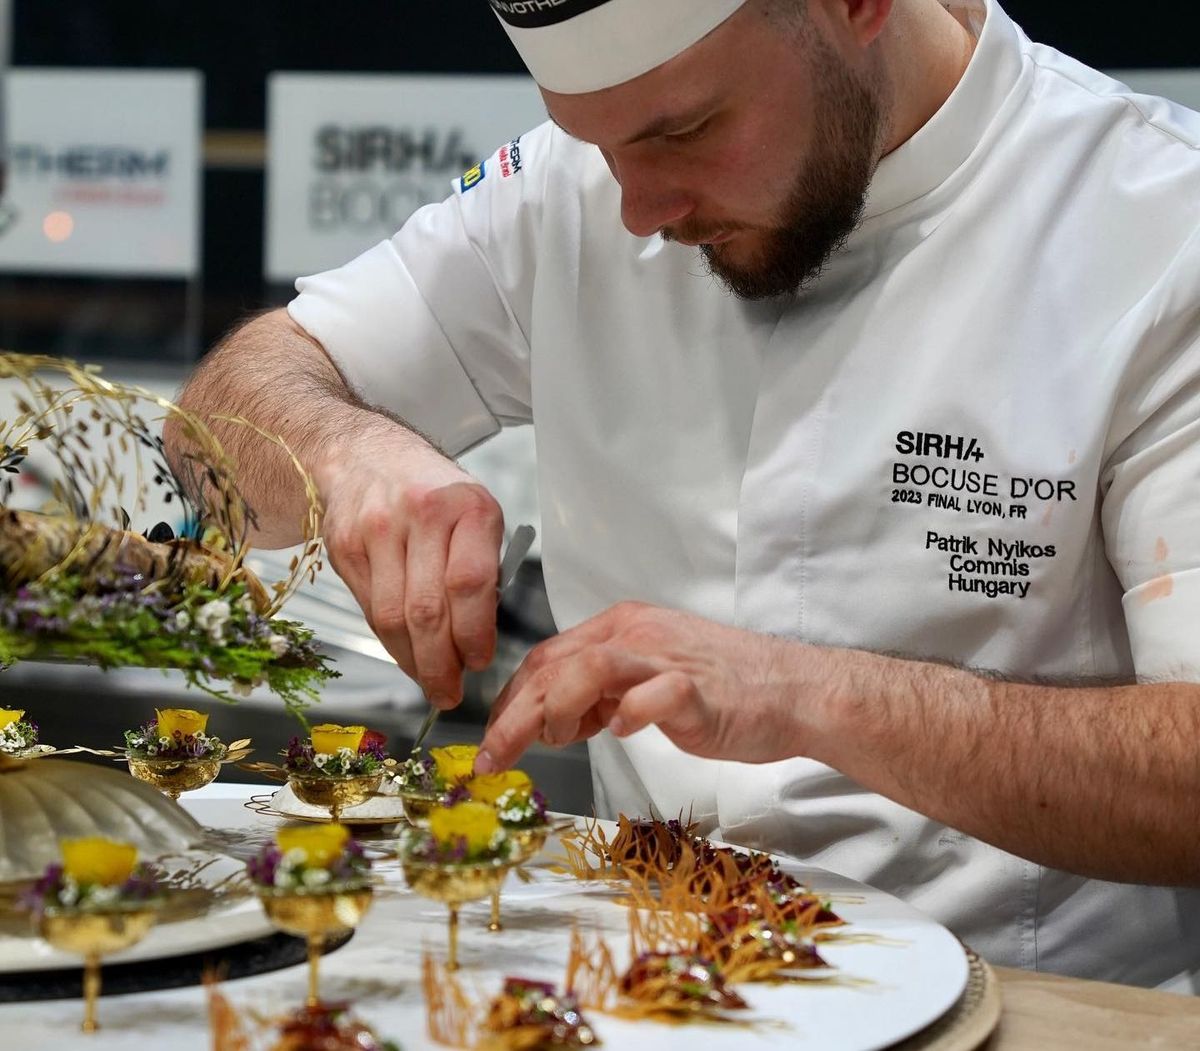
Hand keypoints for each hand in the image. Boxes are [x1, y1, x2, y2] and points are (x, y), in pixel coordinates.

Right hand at [315, 424, 503, 707]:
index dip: (474, 633)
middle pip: (426, 609)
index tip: (479, 661)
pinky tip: (405, 654)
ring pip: (392, 617)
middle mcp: (420, 515)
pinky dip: (390, 642)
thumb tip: (479, 637)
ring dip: (413, 661)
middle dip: (441, 663)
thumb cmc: (433, 493)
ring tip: (430, 681)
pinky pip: (369, 610)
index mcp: (467, 506)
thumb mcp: (474, 513)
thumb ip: (480, 567)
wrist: (366, 458)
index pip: (469, 583)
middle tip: (451, 691)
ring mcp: (376, 530)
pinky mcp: (344, 547)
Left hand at [476, 602, 817, 771]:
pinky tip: (620, 732)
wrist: (793, 689)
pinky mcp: (699, 689)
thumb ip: (599, 692)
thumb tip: (550, 720)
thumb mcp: (644, 680)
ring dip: (554, 710)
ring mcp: (668, 658)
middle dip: (515, 715)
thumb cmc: (722, 690)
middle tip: (494, 759)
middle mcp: (637, 634)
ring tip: (545, 745)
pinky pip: (656, 694)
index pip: (547, 657)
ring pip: (590, 668)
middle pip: (557, 665)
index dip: (513, 700)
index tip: (496, 739)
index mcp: (621, 627)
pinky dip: (630, 713)